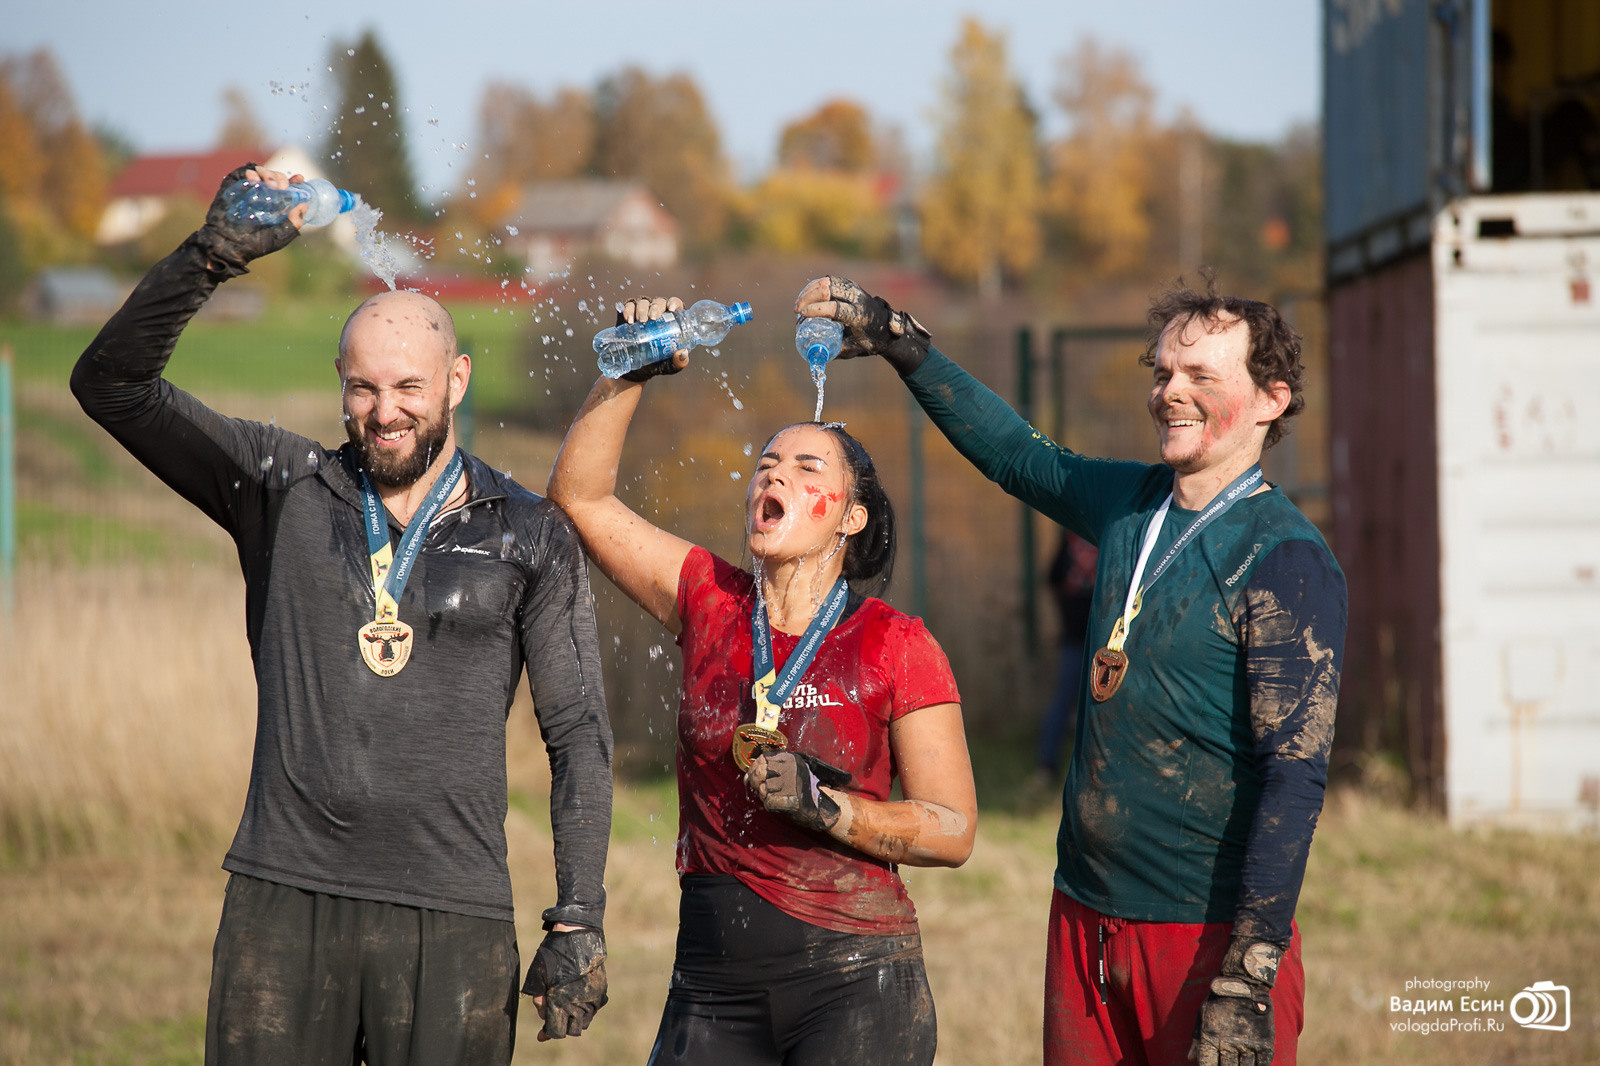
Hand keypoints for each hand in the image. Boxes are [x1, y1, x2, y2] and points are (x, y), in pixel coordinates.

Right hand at [194, 163, 302, 275]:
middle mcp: (264, 195)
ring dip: (268, 174)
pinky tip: (254, 180)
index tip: (300, 179)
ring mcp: (249, 189)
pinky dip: (251, 172)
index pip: (288, 188)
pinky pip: (243, 172)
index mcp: (276, 205)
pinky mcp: (234, 186)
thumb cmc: (254, 244)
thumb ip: (293, 223)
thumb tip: (304, 205)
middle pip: (276, 177)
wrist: (228, 245)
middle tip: (282, 188)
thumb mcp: (279, 237)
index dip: (295, 181)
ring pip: (261, 171)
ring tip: (270, 185)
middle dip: (281, 178)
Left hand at [522, 927, 607, 1040]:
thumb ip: (538, 998)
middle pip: (572, 1030)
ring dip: (575, 1019)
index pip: (556, 1030)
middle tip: (554, 1018)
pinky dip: (586, 1008)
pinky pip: (595, 1007)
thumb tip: (544, 1013)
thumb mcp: (537, 974)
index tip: (541, 1035)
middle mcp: (579, 1002)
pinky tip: (578, 1000)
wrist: (577, 932)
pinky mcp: (601, 988)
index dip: (547, 1033)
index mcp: (560, 1001)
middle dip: (562, 1027)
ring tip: (566, 1009)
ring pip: (585, 1020)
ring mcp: (593, 996)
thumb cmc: (553, 951)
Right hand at [615, 295, 688, 381]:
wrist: (637, 371)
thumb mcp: (670, 365)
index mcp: (672, 320)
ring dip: (642, 309)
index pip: (676, 304)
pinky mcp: (629, 316)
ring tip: (640, 321)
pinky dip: (628, 310)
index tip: (671, 309)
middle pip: (659, 302)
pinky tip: (628, 319)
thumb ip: (679, 361)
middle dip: (655, 308)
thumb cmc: (658, 363)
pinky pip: (628, 307)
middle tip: (652, 318)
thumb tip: (682, 353)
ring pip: (643, 302)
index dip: (674, 303)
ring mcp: (643, 313)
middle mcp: (658, 313)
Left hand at [745, 750, 852, 832]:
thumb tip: (747, 776)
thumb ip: (773, 768)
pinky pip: (768, 802)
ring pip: (763, 788)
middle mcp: (790, 769)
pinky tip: (780, 804)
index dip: (753, 767)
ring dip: (765, 795)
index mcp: (791, 759)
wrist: (822, 807)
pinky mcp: (789, 799)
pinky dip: (771, 805)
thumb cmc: (805, 788)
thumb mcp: (793, 771)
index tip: (751, 774)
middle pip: (760, 772)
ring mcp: (790, 784)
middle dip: (755, 780)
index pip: (763, 758)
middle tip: (759, 787)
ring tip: (776, 796)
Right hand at [794, 276, 930, 374]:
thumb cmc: (871, 342)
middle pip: (828, 290)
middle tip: (798, 310)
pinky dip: (816, 286)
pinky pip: (830, 281)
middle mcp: (858, 299)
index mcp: (860, 316)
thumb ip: (836, 351)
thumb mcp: (855, 350)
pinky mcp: (850, 286)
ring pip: (828, 282)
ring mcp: (854, 289)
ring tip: (799, 303)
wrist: (888, 327)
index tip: (802, 315)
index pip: (835, 309)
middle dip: (808, 298)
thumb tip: (814, 353)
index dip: (816, 310)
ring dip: (810, 291)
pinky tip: (807, 295)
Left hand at [1189, 937, 1282, 1065]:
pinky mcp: (1264, 1042)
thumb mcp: (1203, 1015)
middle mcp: (1230, 1043)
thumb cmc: (1220, 1001)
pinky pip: (1262, 1063)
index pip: (1208, 1063)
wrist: (1245, 985)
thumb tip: (1190, 1058)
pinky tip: (1253, 1064)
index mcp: (1211, 1037)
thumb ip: (1197, 1039)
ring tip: (1238, 1065)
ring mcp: (1248, 1044)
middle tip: (1227, 1065)